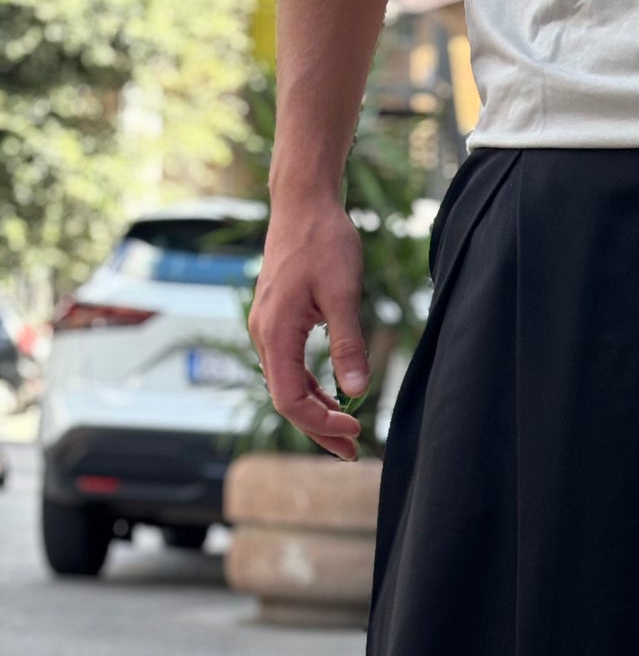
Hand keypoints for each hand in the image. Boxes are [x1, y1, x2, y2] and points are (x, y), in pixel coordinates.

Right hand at [249, 200, 368, 459]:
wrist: (303, 204)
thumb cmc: (323, 241)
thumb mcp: (344, 293)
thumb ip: (349, 343)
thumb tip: (358, 389)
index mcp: (274, 332)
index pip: (288, 399)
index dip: (320, 422)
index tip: (355, 429)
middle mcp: (263, 335)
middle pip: (286, 400)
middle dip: (319, 428)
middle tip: (353, 451)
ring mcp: (268, 330)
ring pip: (288, 386)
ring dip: (317, 412)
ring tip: (348, 433)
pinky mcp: (278, 323)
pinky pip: (291, 368)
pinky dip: (312, 389)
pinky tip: (336, 399)